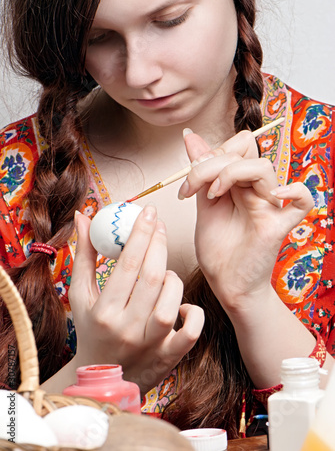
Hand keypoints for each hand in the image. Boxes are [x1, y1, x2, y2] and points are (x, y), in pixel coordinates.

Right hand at [68, 206, 203, 394]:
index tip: (148, 212)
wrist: (102, 379)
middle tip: (159, 225)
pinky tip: (184, 304)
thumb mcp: (81, 294)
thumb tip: (84, 216)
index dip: (140, 234)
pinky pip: (190, 333)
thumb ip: (85, 254)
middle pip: (152, 278)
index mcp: (103, 312)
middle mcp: (127, 329)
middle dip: (159, 245)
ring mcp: (150, 345)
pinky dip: (193, 315)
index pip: (127, 265)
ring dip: (173, 279)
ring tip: (165, 270)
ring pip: (171, 303)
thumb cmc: (92, 330)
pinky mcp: (168, 357)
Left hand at [179, 131, 313, 311]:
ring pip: (264, 168)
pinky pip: (303, 202)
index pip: (236, 147)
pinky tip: (273, 196)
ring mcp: (270, 207)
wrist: (226, 285)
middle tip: (190, 188)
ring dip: (232, 173)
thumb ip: (201, 172)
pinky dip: (294, 191)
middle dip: (210, 165)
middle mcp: (257, 190)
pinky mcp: (278, 226)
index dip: (211, 154)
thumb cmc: (218, 249)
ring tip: (213, 195)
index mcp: (240, 183)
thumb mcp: (204, 204)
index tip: (186, 183)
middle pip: (244, 154)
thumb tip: (190, 135)